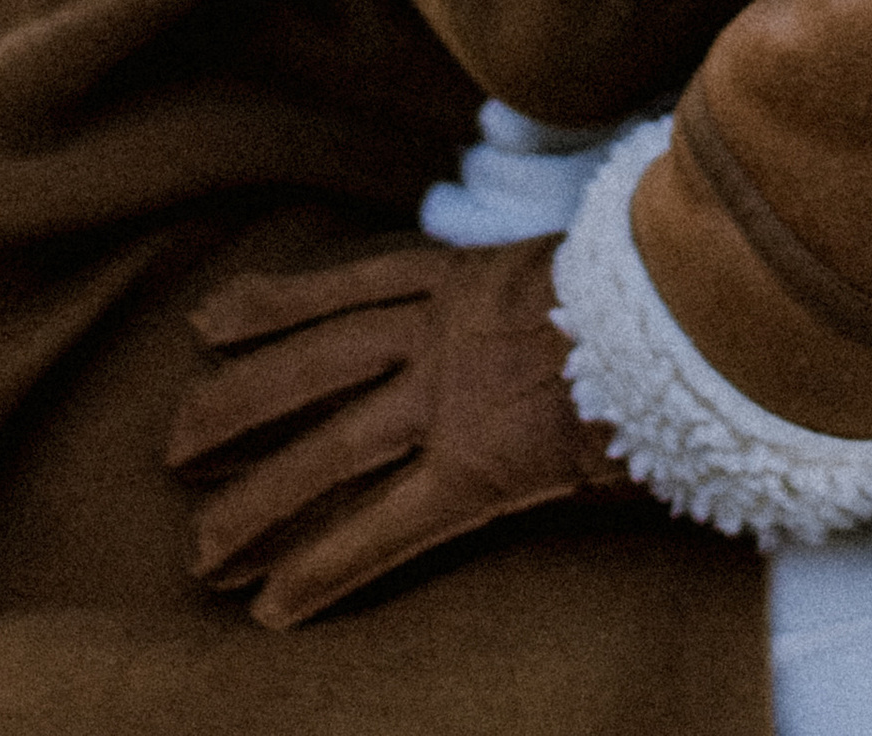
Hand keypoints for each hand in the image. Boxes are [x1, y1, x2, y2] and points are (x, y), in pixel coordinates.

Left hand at [170, 232, 643, 625]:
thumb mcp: (584, 263)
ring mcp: (454, 398)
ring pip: (330, 447)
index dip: (269, 309)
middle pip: (312, 365)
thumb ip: (539, 287)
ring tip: (198, 552)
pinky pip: (386, 526)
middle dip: (236, 406)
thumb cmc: (661, 286)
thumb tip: (536, 301)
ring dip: (255, 500)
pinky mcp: (478, 471)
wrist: (697, 305)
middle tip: (174, 448)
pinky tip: (273, 608)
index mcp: (466, 277)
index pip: (345, 292)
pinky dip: (325, 567)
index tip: (207, 324)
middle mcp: (442, 332)